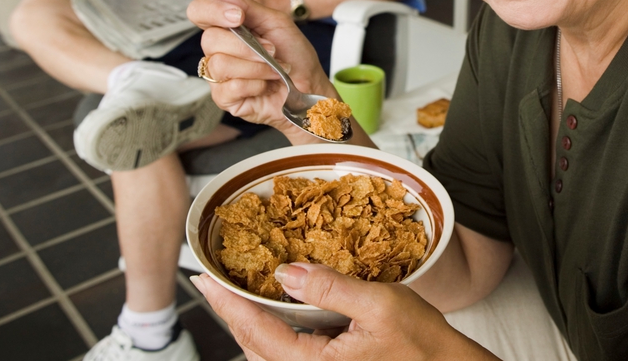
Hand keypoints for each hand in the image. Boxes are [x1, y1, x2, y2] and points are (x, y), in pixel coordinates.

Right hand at [186, 0, 331, 139]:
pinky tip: (265, 85)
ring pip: (220, 64)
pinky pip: (229, 88)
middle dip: (247, 46)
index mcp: (227, 28)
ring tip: (274, 70)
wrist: (310, 86)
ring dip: (256, 66)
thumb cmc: (294, 55)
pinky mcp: (225, 98)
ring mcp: (219, 76)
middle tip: (272, 50)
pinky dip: (255, 84)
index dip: (212, 11)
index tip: (239, 16)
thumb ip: (246, 6)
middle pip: (210, 39)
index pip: (199, 11)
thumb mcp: (276, 22)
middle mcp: (218, 50)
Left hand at [190, 264, 498, 360]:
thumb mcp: (379, 305)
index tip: (204, 278)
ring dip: (249, 321)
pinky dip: (272, 329)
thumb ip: (329, 288)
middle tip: (211, 280)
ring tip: (235, 290)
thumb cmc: (423, 344)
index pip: (255, 332)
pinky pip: (287, 352)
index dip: (227, 303)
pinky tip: (274, 308)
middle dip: (231, 311)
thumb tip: (285, 273)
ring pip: (267, 352)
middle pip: (253, 345)